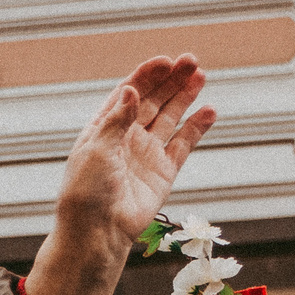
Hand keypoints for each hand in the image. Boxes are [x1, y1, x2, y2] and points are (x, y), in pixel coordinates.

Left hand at [27, 57, 217, 294]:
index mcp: (104, 128)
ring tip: (201, 76)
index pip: (129, 93)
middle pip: (153, 100)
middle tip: (191, 61)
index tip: (165, 62)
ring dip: (185, 96)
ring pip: (171, 117)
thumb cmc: (86, 193)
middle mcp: (127, 137)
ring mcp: (147, 153)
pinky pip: (183, 144)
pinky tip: (209, 110)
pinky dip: (197, 127)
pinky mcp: (164, 172)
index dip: (147, 76)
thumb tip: (131, 90)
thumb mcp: (96, 150)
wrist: (97, 233)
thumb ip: (117, 120)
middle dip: (171, 80)